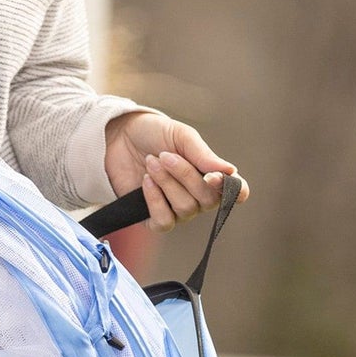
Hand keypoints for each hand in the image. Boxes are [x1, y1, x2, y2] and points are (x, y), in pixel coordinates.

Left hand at [103, 110, 248, 229]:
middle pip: (206, 200)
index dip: (233, 190)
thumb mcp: (181, 136)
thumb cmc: (155, 135)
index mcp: (212, 175)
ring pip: (185, 209)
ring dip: (167, 183)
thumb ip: (203, 154)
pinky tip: (146, 181)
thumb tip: (230, 171)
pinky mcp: (154, 219)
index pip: (236, 192)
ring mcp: (178, 210)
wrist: (119, 139)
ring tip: (151, 162)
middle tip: (165, 155)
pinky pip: (164, 221)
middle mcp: (199, 197)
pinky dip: (155, 200)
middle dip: (185, 175)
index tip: (215, 177)